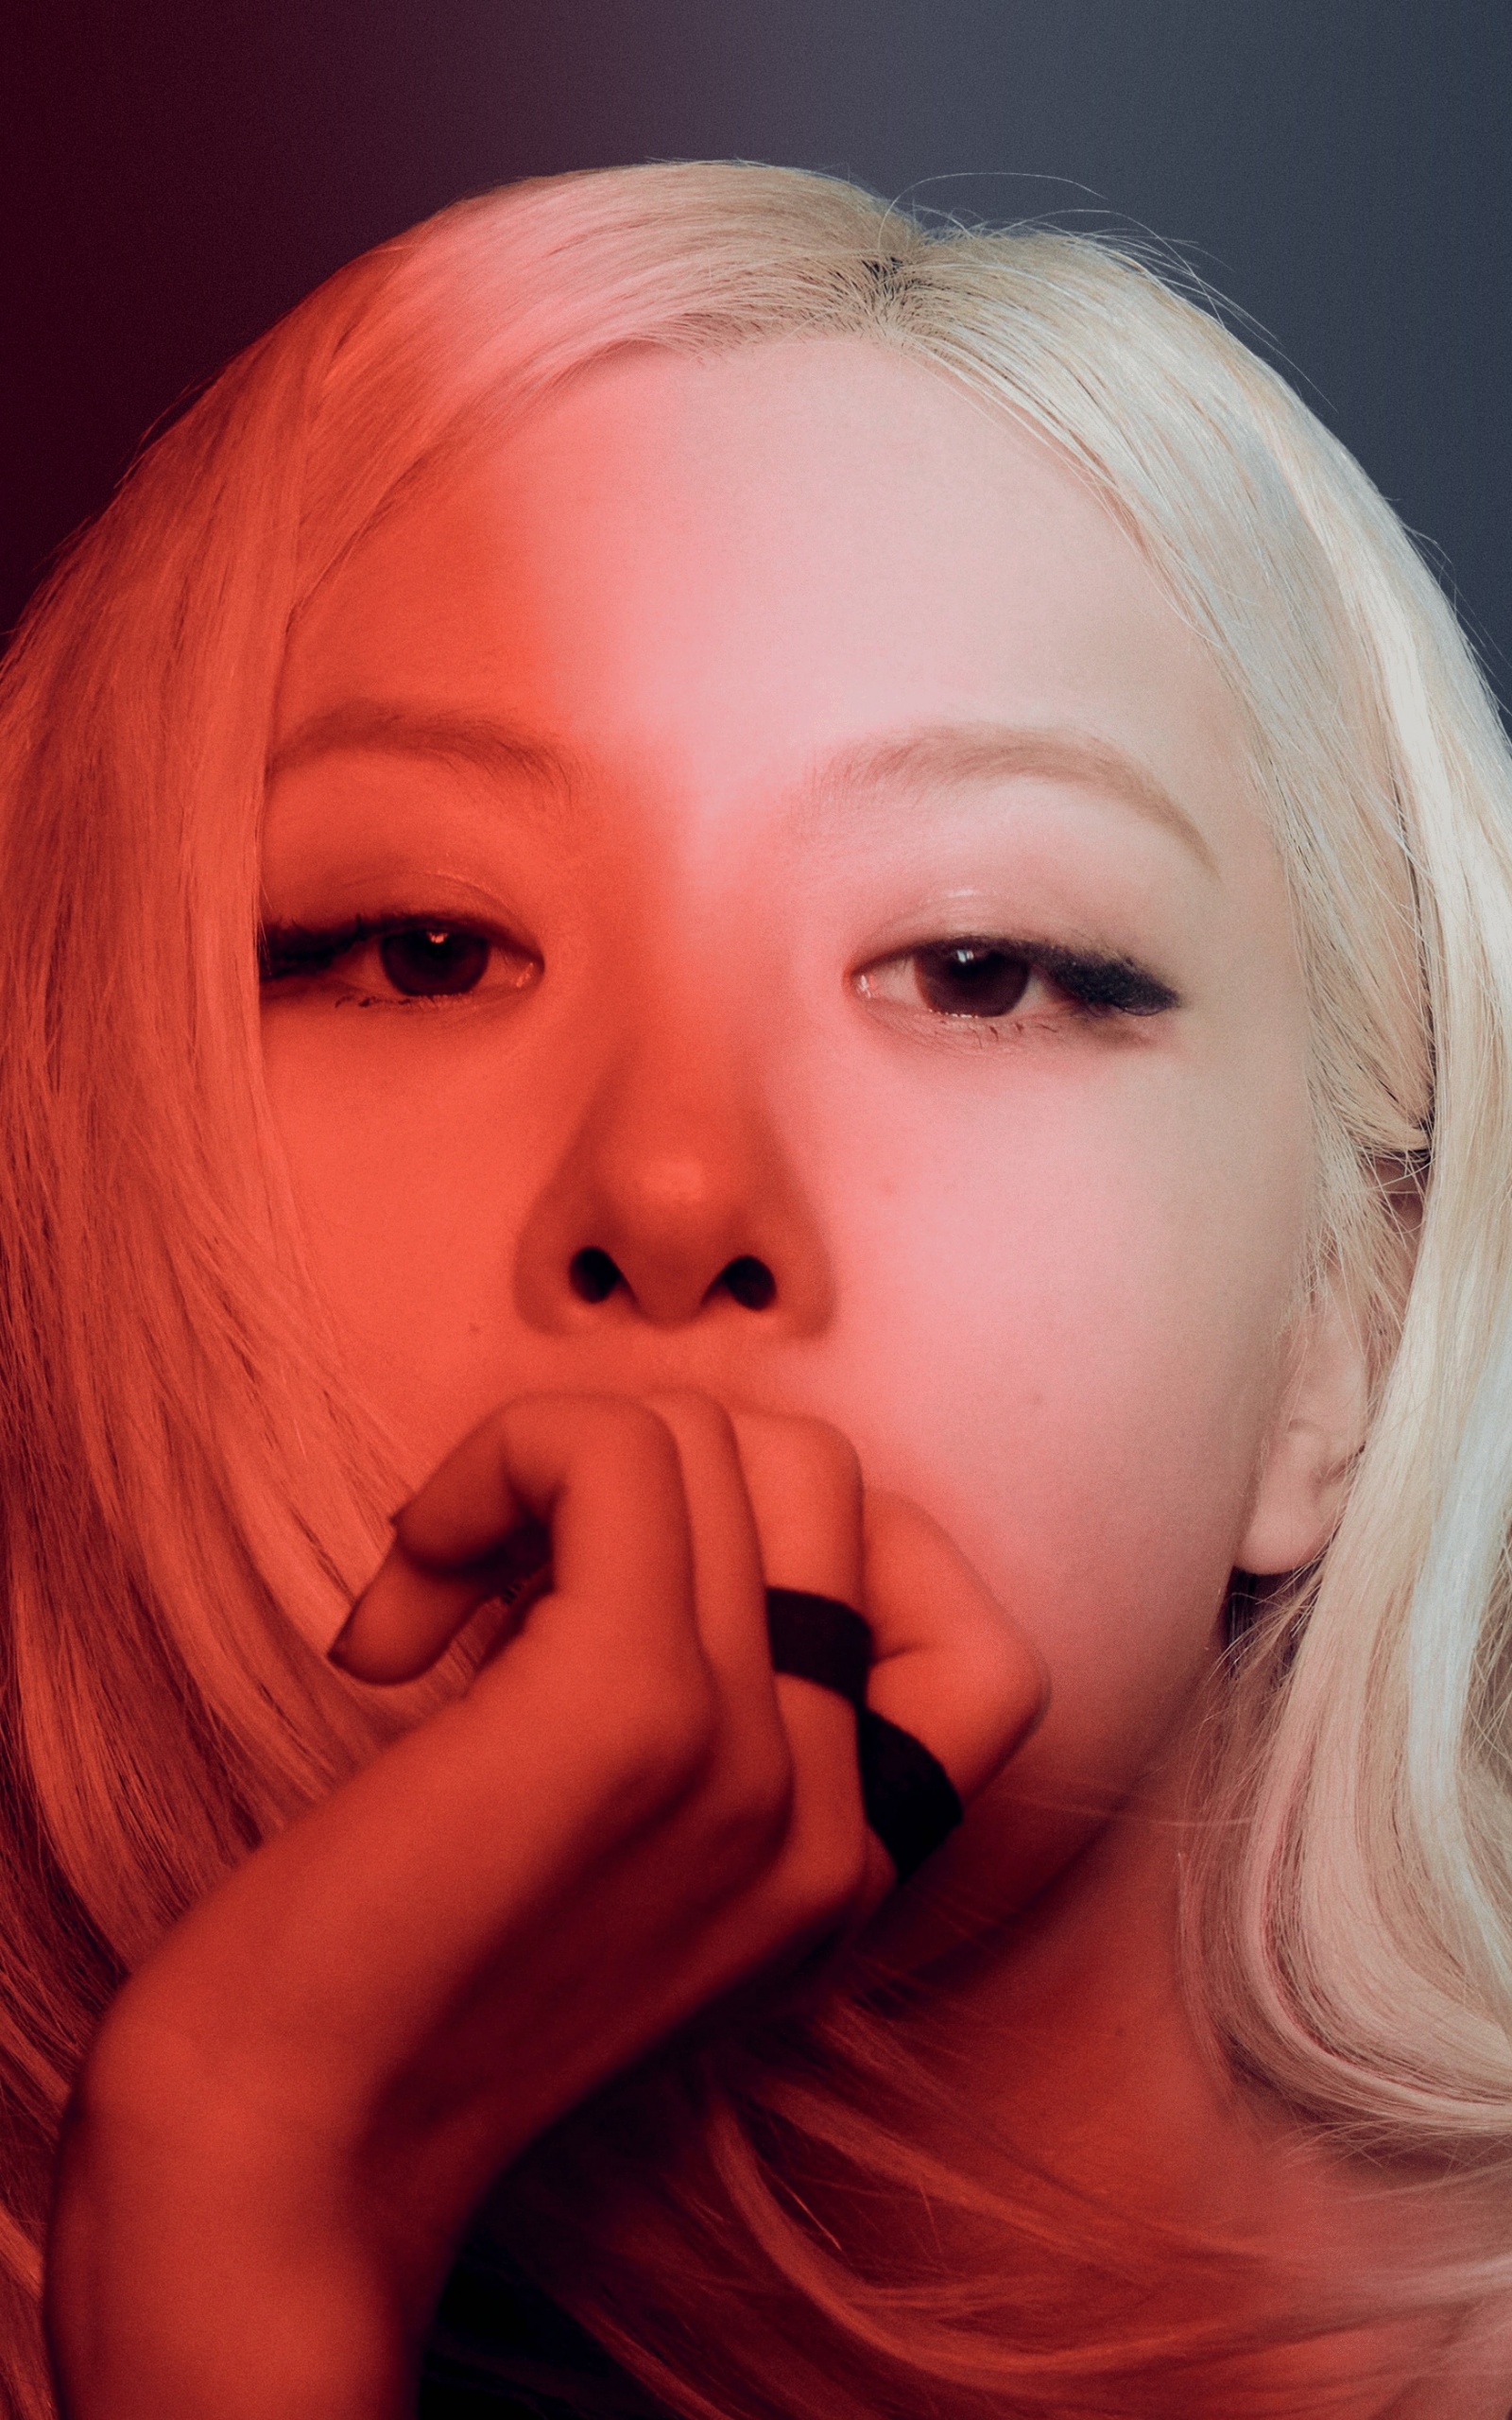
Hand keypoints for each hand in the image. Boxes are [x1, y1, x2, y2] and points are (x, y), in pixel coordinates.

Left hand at [45, 1392, 1043, 2418]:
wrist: (279, 2159)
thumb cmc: (393, 2005)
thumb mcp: (625, 1897)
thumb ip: (709, 1755)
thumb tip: (648, 1513)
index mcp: (842, 1879)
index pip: (977, 1651)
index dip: (824, 1558)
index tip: (646, 1600)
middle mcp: (830, 1826)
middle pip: (821, 1481)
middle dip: (651, 1474)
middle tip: (506, 1588)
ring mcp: (749, 1764)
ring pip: (709, 1440)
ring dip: (540, 1473)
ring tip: (435, 1609)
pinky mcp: (629, 1710)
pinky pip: (611, 1453)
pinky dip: (497, 1465)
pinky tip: (398, 1617)